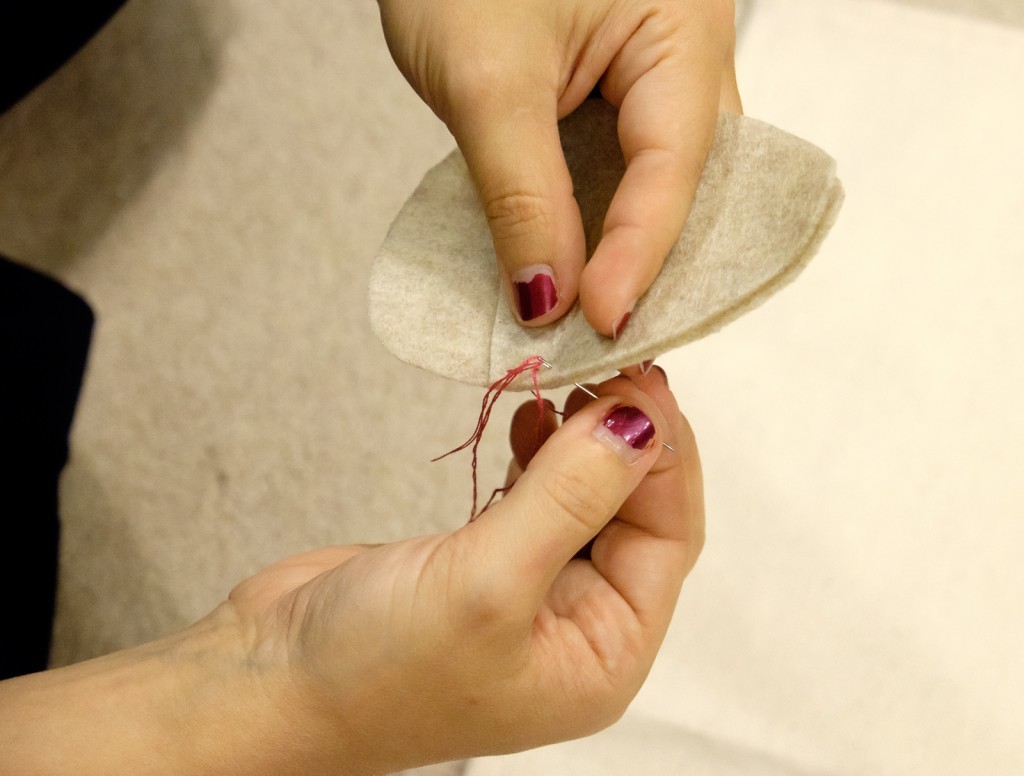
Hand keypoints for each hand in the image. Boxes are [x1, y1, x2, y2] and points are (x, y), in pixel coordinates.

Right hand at [230, 368, 703, 772]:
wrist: (266, 683)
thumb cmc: (374, 670)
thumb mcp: (487, 583)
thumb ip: (569, 499)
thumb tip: (640, 425)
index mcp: (605, 654)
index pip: (669, 536)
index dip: (663, 451)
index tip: (641, 378)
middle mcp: (578, 624)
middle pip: (635, 511)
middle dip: (626, 437)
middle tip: (610, 363)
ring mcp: (530, 589)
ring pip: (587, 497)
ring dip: (585, 437)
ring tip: (572, 378)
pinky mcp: (484, 558)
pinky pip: (537, 494)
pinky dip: (540, 449)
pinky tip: (533, 413)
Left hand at [378, 0, 742, 335]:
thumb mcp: (485, 81)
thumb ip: (520, 195)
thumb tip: (546, 299)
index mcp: (681, 27)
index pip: (675, 164)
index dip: (639, 253)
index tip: (599, 322)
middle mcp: (683, 52)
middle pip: (685, 182)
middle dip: (648, 264)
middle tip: (607, 340)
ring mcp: (650, 71)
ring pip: (655, 183)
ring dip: (620, 250)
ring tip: (588, 320)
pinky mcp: (610, 88)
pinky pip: (617, 168)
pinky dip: (594, 221)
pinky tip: (570, 266)